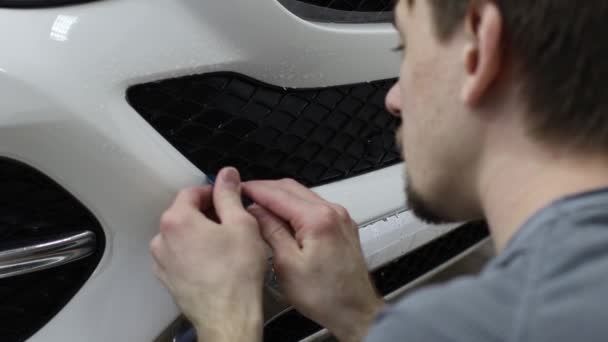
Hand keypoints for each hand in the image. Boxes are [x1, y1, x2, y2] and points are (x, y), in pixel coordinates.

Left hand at [150, 167, 266, 341]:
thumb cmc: (236, 274)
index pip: (192, 192)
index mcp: (178, 220)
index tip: (228, 198)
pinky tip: (214, 262)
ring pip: (181, 235)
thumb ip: (230, 195)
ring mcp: (162, 260)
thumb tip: (227, 175)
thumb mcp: (241, 224)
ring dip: (200, 233)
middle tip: (232, 223)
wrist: (228, 316)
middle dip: (207, 213)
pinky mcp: (167, 278)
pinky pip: (179, 255)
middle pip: (184, 213)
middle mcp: (162, 238)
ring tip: (225, 246)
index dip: (213, 192)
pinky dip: (193, 253)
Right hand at [243, 179, 384, 341]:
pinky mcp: (343, 226)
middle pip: (291, 188)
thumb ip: (270, 231)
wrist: (355, 312)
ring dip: (280, 198)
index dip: (254, 189)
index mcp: (318, 219)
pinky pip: (315, 206)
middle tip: (244, 196)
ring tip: (259, 208)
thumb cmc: (325, 296)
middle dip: (266, 189)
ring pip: (303, 195)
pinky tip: (283, 219)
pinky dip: (296, 207)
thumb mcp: (287, 265)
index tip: (237, 189)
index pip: (278, 193)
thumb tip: (256, 211)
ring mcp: (341, 218)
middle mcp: (333, 212)